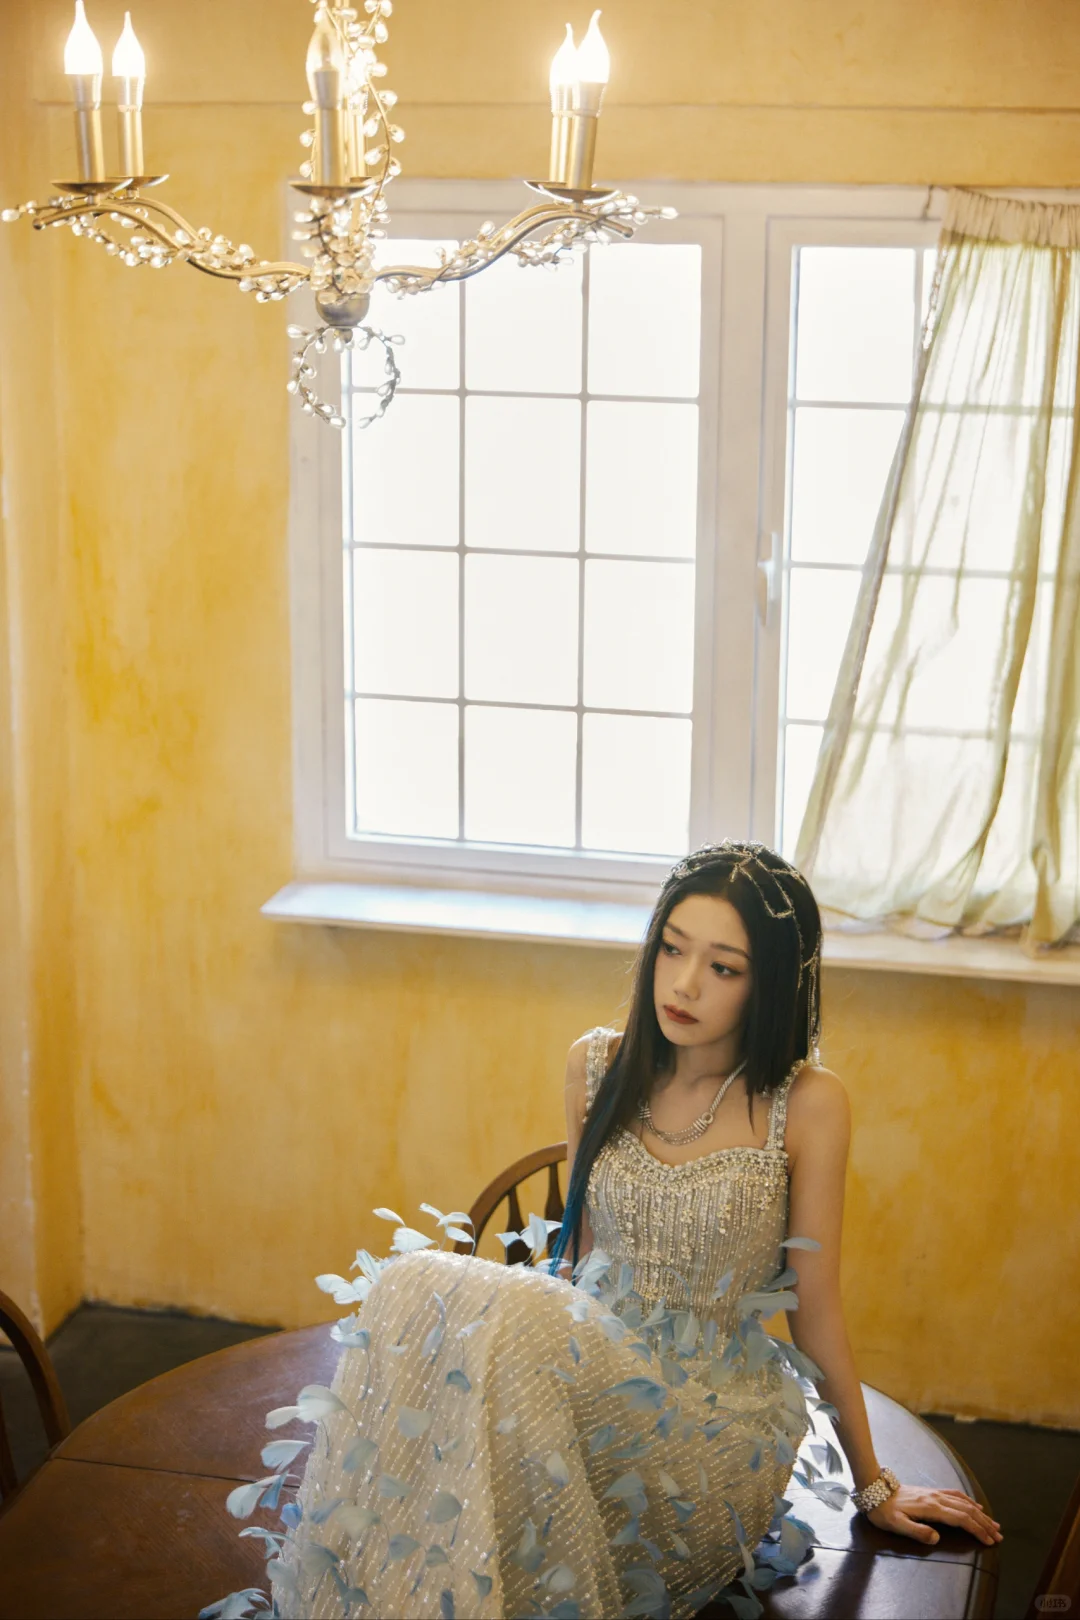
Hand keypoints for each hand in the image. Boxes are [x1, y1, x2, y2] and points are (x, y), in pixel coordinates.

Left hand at [867, 1483, 1002, 1545]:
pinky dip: (969, 1501)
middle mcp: (936, 1498)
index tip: (989, 1541)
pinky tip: (975, 1505)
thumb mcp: (896, 1525)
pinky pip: (955, 1495)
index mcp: (930, 1508)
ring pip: (963, 1502)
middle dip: (984, 1523)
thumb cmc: (883, 1511)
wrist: (874, 1489)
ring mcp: (934, 1493)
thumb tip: (936, 1538)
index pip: (960, 1519)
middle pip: (966, 1510)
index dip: (977, 1530)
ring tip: (993, 1523)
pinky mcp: (931, 1492)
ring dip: (980, 1513)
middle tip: (999, 1536)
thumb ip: (916, 1531)